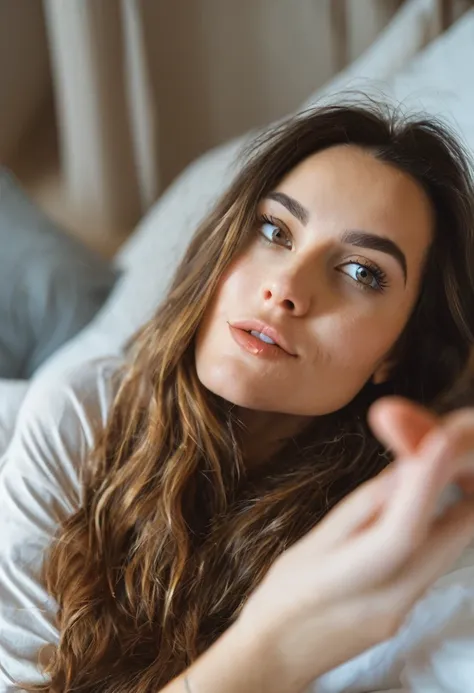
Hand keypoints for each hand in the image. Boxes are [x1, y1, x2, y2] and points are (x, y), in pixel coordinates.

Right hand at [237, 397, 473, 688]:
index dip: (427, 481)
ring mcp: (410, 606)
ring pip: (458, 541)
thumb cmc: (282, 595)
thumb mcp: (312, 543)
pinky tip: (431, 488)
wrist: (280, 655)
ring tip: (438, 448)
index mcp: (352, 579)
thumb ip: (363, 509)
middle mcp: (394, 597)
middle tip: (449, 431)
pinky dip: (446, 514)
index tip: (443, 437)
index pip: (402, 531)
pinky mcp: (413, 606)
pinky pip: (444, 553)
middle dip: (463, 475)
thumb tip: (406, 468)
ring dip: (461, 491)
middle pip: (457, 534)